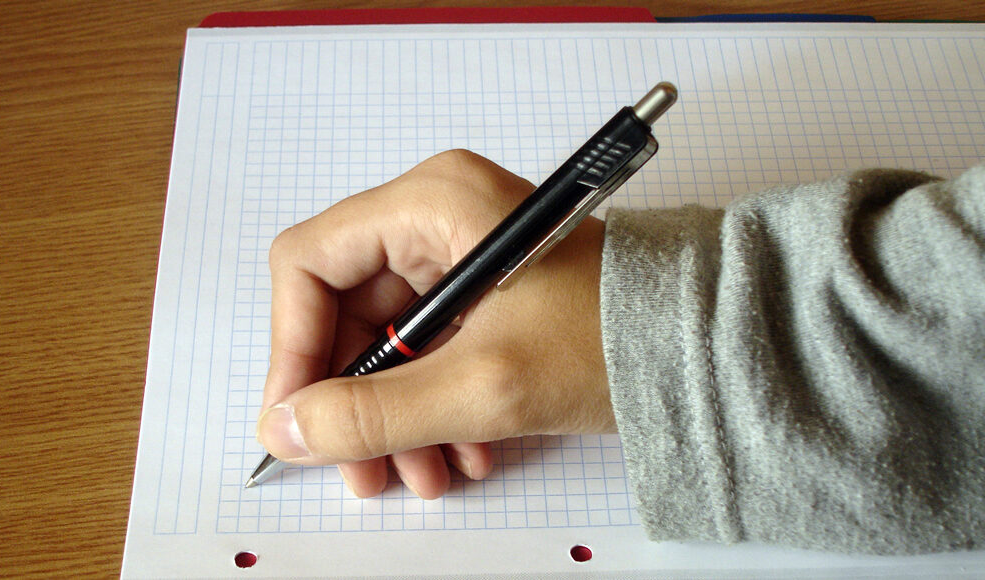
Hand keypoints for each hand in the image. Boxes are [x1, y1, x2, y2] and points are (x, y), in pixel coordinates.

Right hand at [256, 149, 613, 499]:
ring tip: (424, 475)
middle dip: (353, 399)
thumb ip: (374, 413)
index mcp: (430, 203)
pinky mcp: (482, 292)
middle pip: (346, 310)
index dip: (291, 345)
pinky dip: (433, 404)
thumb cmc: (607, 341)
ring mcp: (461, 254)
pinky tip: (463, 452)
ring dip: (395, 416)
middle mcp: (437, 216)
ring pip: (386, 340)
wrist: (698, 347)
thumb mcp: (482, 386)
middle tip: (362, 471)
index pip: (310, 262)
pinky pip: (428, 349)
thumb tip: (285, 429)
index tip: (297, 419)